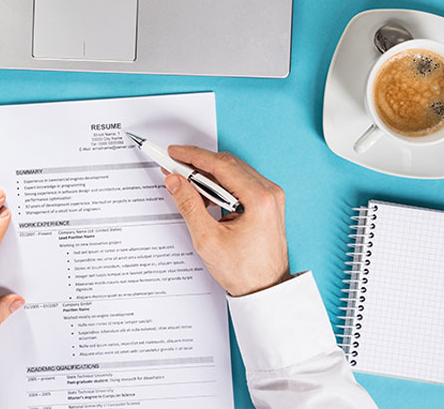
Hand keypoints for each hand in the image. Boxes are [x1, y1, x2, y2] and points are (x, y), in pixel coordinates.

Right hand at [163, 146, 290, 296]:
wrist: (265, 290)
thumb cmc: (244, 271)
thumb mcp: (207, 239)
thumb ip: (189, 205)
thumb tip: (175, 181)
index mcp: (258, 199)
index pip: (220, 165)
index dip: (193, 156)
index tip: (174, 152)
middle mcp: (268, 193)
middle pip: (227, 164)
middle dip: (198, 163)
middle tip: (174, 165)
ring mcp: (270, 197)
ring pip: (233, 172)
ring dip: (208, 174)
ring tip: (185, 184)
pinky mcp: (266, 203)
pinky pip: (239, 183)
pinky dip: (219, 185)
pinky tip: (204, 195)